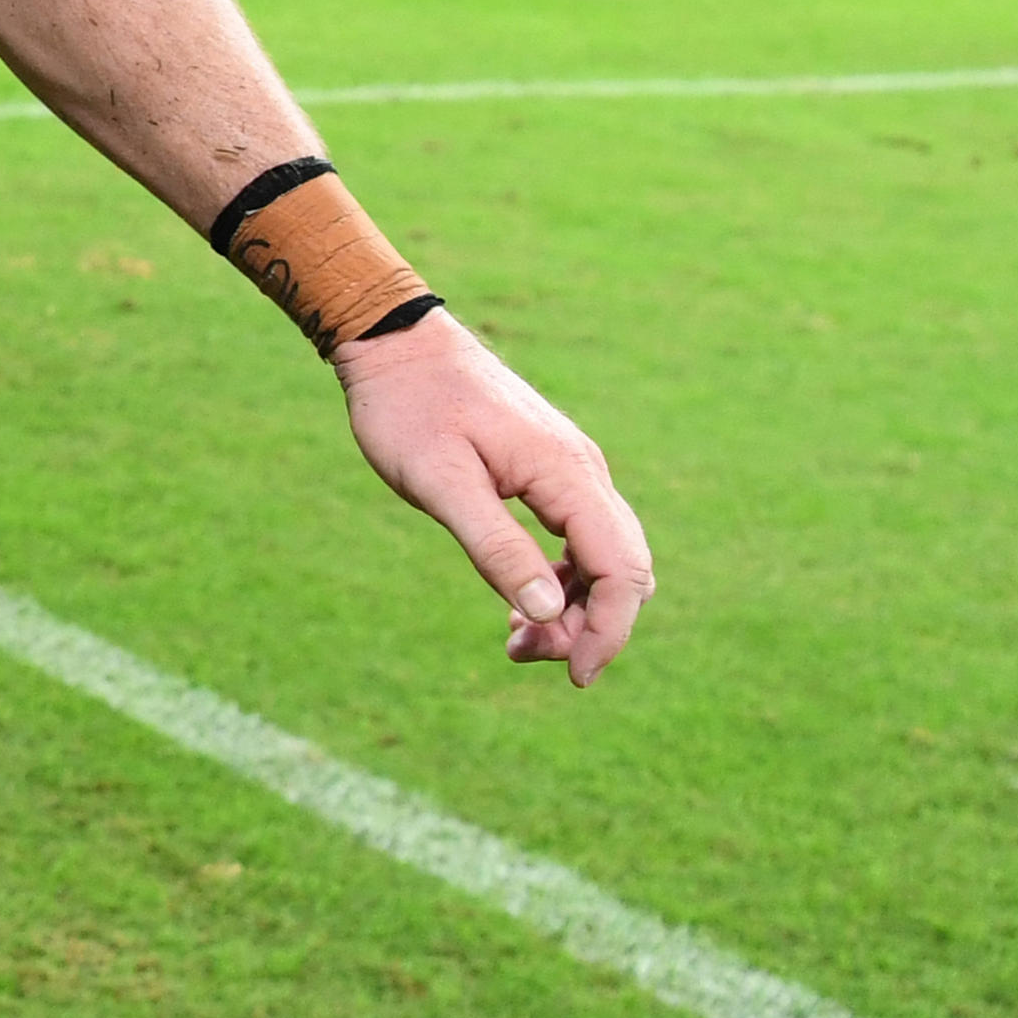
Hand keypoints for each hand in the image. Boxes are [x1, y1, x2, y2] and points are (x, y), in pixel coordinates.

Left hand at [337, 314, 654, 685]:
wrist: (394, 343)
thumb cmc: (408, 408)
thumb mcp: (440, 483)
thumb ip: (494, 545)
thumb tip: (545, 612)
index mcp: (567, 474)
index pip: (622, 569)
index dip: (609, 630)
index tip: (576, 675)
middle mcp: (582, 472)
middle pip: (623, 568)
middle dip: (590, 624)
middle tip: (526, 655)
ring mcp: (568, 471)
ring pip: (600, 557)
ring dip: (571, 607)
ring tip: (515, 643)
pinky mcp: (546, 473)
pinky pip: (574, 539)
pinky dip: (557, 580)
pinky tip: (518, 605)